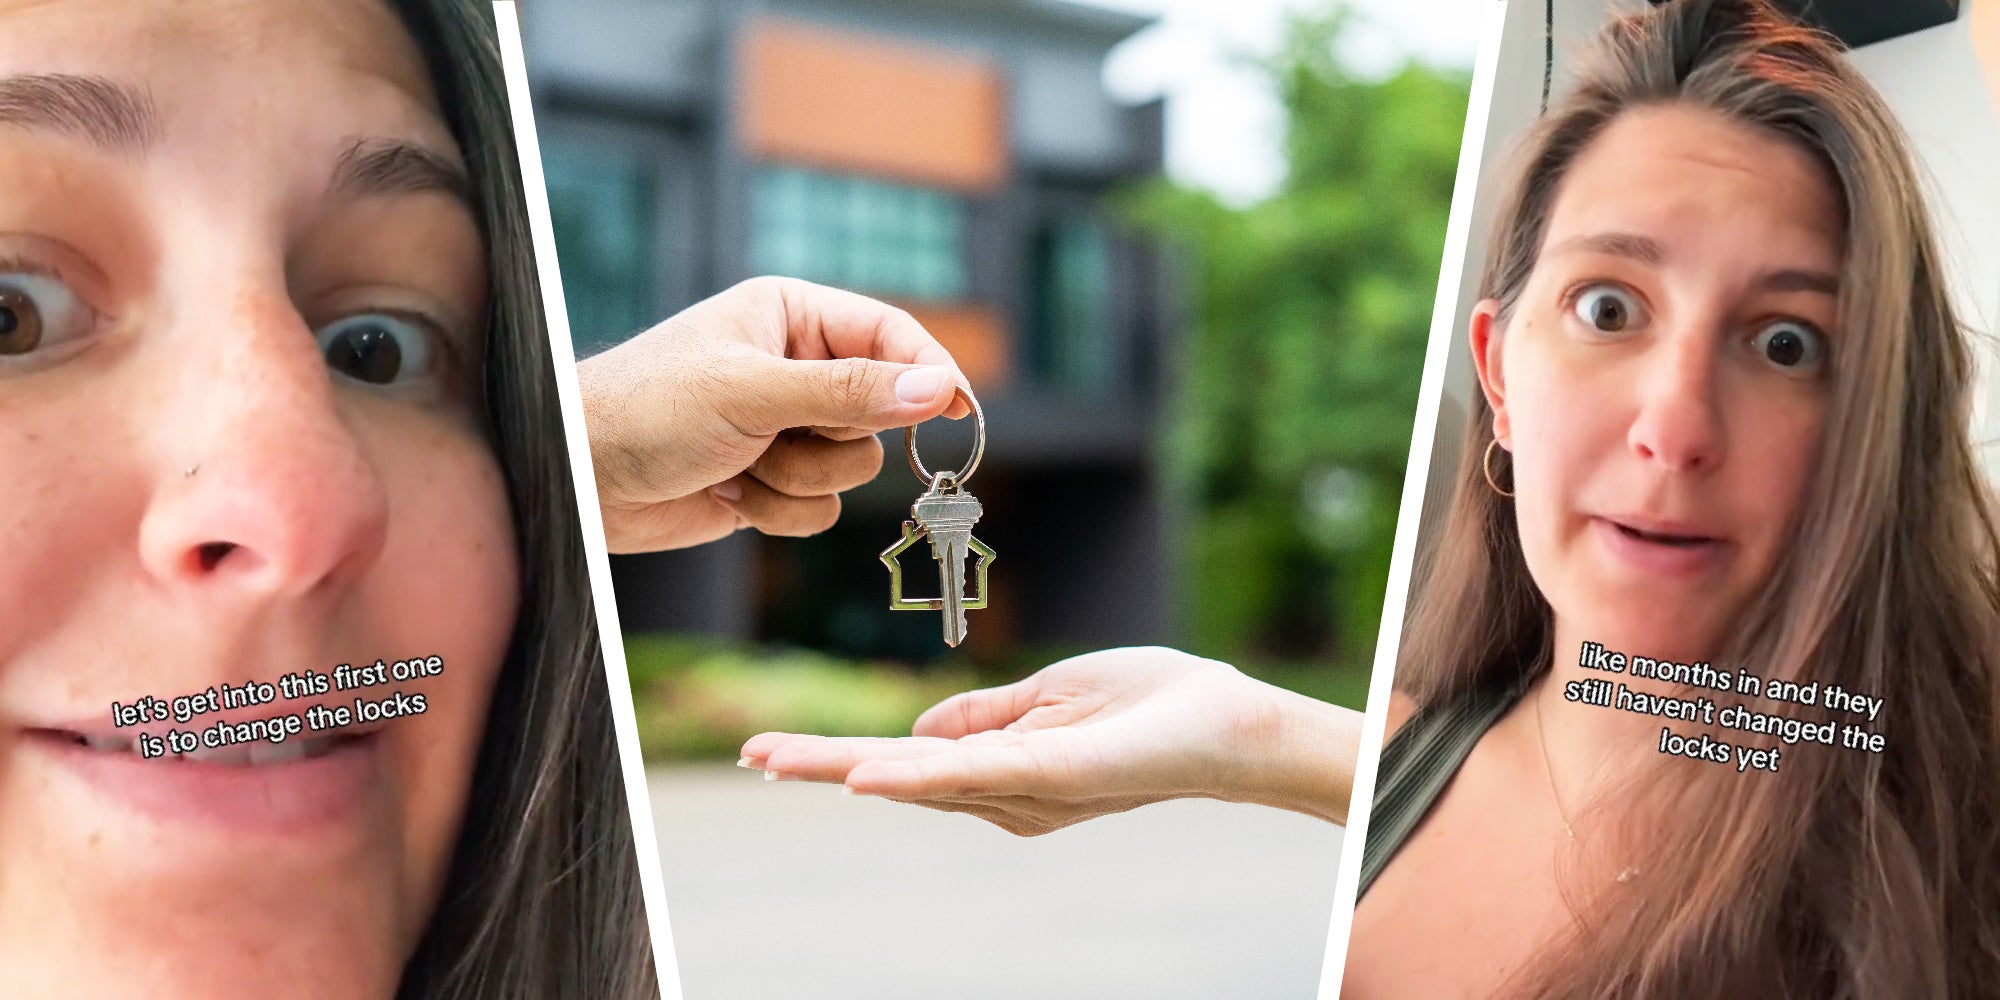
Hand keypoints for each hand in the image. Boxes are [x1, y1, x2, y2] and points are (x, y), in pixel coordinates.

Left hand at [579, 276, 969, 552]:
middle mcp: (795, 367)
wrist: (578, 483)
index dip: (927, 372)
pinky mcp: (771, 482)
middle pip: (879, 413)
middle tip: (777, 433)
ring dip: (796, 480)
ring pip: (853, 470)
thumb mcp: (752, 391)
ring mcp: (785, 428)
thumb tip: (936, 390)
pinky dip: (777, 513)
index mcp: (791, 315)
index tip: (957, 410)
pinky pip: (820, 510)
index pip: (891, 334)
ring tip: (737, 464)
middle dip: (831, 438)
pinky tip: (726, 493)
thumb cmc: (645, 410)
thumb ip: (848, 393)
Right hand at [739, 647, 1359, 835]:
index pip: (905, 761)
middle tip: (750, 755)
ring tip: (775, 758)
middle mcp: (1006, 794)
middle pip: (897, 777)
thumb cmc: (1153, 704)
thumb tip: (917, 732)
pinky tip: (865, 773)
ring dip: (844, 767)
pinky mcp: (1053, 777)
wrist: (1231, 721)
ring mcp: (1026, 790)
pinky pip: (974, 776)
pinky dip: (915, 775)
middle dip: (820, 766)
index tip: (773, 750)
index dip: (841, 756)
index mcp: (1001, 768)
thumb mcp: (1051, 697)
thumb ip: (986, 717)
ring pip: (920, 778)